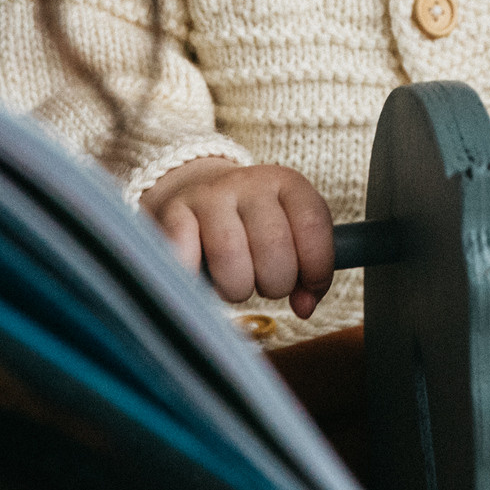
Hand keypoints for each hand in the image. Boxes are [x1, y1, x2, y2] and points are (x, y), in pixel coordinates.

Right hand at [140, 158, 335, 317]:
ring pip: (231, 258)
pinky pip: (187, 258)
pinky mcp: (174, 213)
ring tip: (235, 284)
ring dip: (236, 289)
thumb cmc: (253, 226)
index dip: (315, 269)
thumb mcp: (291, 234)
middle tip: (264, 284)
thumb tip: (304, 307)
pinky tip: (201, 279)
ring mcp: (210, 196)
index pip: (313, 225)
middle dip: (274, 284)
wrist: (200, 193)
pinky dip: (196, 281)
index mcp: (288, 184)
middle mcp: (250, 183)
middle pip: (274, 248)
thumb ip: (308, 271)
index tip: (306, 291)